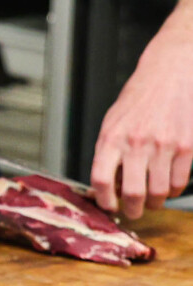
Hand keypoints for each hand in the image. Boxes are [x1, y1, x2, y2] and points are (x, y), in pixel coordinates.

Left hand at [92, 34, 192, 217]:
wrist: (172, 73)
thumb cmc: (140, 97)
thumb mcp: (114, 120)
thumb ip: (110, 150)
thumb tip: (109, 184)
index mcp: (111, 137)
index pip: (101, 179)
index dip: (104, 200)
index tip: (108, 207)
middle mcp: (136, 143)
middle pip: (132, 192)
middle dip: (132, 210)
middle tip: (133, 212)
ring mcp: (163, 146)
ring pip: (158, 192)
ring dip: (154, 202)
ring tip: (151, 201)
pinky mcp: (186, 147)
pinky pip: (179, 181)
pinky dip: (173, 190)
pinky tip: (169, 186)